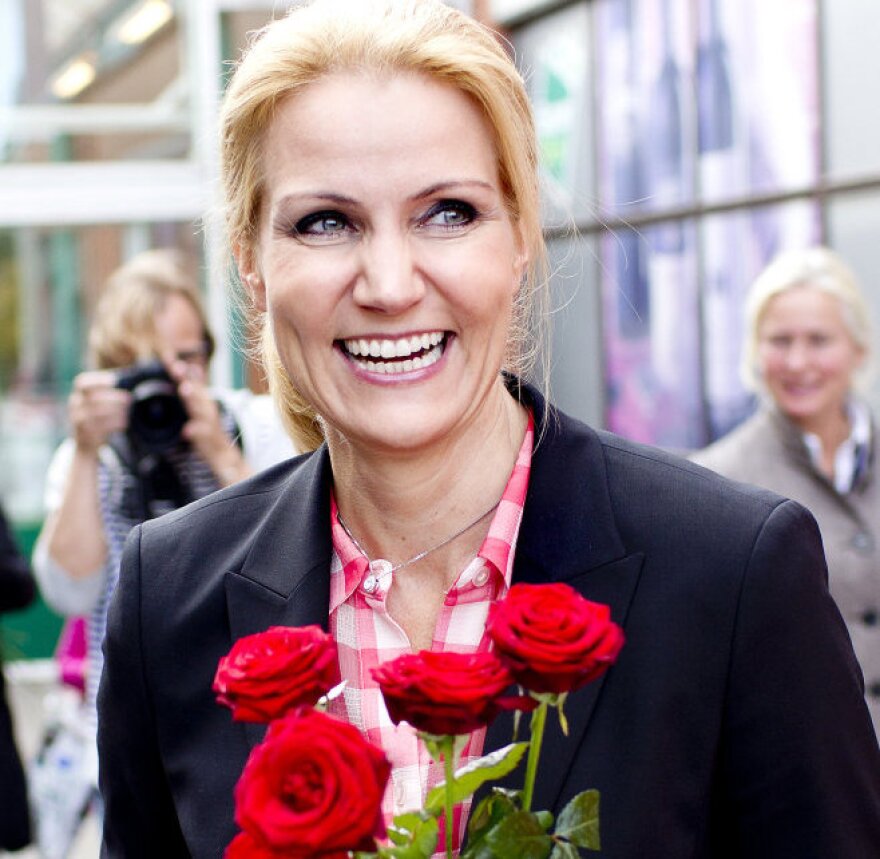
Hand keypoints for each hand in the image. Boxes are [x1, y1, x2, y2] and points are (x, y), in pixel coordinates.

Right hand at [68, 370, 130, 455]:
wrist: (86, 443)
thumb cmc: (99, 417)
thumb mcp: (101, 404)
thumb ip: (111, 393)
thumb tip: (133, 382)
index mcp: (79, 394)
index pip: (82, 383)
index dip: (98, 381)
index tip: (115, 381)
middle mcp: (75, 405)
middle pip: (92, 398)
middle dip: (112, 398)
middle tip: (129, 399)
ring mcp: (77, 420)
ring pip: (94, 414)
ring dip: (114, 412)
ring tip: (127, 412)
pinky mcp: (84, 434)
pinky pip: (97, 428)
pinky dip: (112, 425)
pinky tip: (123, 424)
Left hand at [167, 359, 251, 486]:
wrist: (228, 462)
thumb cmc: (211, 437)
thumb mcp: (202, 414)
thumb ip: (196, 394)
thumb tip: (192, 371)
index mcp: (204, 406)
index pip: (192, 385)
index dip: (182, 372)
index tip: (168, 358)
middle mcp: (210, 414)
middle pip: (198, 393)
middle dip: (188, 379)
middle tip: (176, 366)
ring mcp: (213, 428)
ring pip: (203, 411)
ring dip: (194, 399)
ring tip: (184, 388)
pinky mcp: (214, 444)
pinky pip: (206, 438)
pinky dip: (198, 432)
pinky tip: (188, 430)